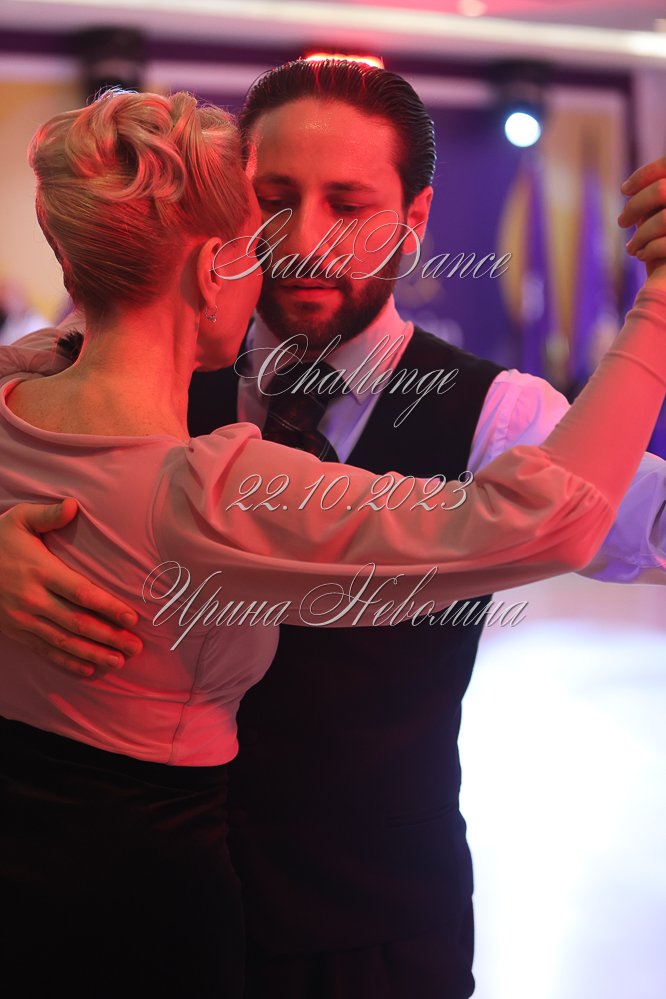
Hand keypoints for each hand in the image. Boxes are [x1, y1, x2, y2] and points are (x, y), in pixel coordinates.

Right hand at [0, 499, 141, 676]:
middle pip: (78, 623)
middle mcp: (33, 599)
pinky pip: (45, 651)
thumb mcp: (18, 519)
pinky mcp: (16, 631)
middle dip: (109, 637)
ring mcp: (23, 619)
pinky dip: (67, 662)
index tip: (132, 618)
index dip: (108, 607)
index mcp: (40, 571)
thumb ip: (48, 515)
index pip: (81, 593)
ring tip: (120, 661)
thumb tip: (73, 505)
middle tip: (136, 647)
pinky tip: (88, 669)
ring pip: (64, 642)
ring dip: (94, 653)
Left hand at [618, 157, 665, 288]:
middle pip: (662, 189)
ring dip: (641, 234)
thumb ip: (652, 203)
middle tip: (621, 222)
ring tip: (631, 248)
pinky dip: (649, 248)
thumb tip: (631, 188)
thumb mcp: (658, 222)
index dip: (645, 175)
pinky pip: (665, 244)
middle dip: (636, 206)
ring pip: (664, 219)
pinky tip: (641, 256)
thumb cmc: (665, 252)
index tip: (624, 190)